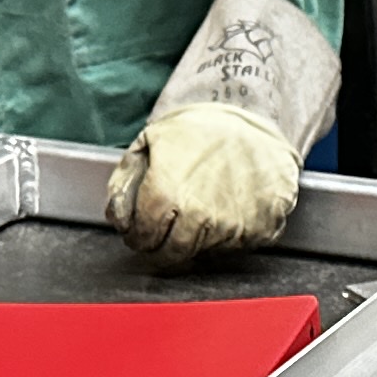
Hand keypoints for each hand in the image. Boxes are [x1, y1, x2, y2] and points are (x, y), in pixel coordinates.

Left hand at [107, 104, 298, 266]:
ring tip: (197, 215)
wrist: (256, 123)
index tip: (140, 235)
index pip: (144, 239)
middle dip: (162, 249)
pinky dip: (228, 235)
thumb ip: (126, 179)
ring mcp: (233, 225)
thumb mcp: (152, 140)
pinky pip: (237, 245)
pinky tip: (226, 210)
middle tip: (163, 237)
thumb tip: (117, 217)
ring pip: (204, 252)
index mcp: (168, 193)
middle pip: (173, 253)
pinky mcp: (260, 228)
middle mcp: (200, 215)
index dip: (138, 239)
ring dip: (195, 241)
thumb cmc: (201, 130)